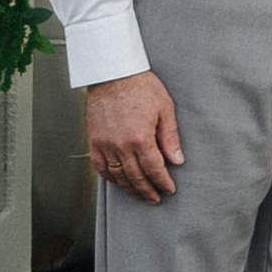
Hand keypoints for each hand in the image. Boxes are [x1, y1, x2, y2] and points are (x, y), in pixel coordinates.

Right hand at [86, 70, 182, 203]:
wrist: (112, 73)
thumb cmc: (140, 86)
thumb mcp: (164, 108)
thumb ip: (170, 137)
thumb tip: (177, 160)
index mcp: (141, 138)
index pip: (154, 170)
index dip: (163, 182)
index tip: (169, 190)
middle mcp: (121, 146)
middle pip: (136, 177)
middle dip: (148, 191)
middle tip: (156, 198)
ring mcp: (105, 145)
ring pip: (118, 176)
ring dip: (130, 188)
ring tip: (140, 194)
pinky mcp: (94, 141)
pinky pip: (101, 167)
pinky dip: (110, 178)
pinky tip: (118, 181)